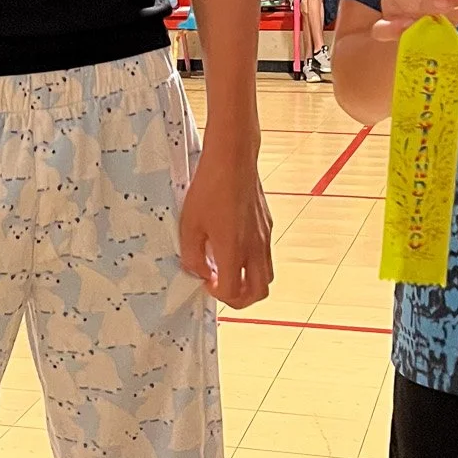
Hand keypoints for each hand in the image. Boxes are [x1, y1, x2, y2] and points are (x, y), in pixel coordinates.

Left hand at [179, 146, 272, 307]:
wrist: (233, 158)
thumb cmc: (210, 187)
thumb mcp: (189, 224)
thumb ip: (193, 256)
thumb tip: (200, 272)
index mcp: (233, 250)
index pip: (233, 293)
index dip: (218, 295)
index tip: (206, 282)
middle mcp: (254, 248)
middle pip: (258, 292)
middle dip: (240, 299)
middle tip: (222, 288)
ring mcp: (264, 237)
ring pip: (266, 276)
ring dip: (249, 282)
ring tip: (229, 270)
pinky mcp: (268, 224)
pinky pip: (266, 254)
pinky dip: (253, 262)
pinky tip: (234, 245)